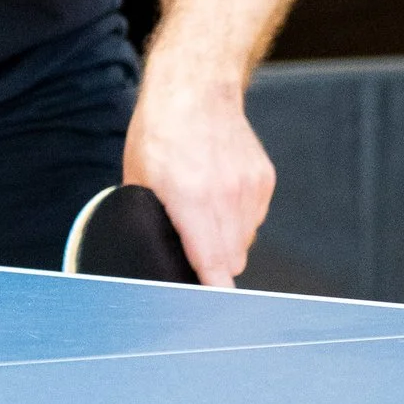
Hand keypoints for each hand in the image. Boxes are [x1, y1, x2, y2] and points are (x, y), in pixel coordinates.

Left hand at [122, 68, 273, 287]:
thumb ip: (149, 220)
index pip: (212, 263)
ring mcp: (249, 188)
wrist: (197, 89)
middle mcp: (226, 197)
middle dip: (212, 265)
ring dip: (226, 241)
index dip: (213, 294)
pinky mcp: (264, 180)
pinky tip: (219, 196)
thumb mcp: (139, 179)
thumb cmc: (158, 132)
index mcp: (191, 199)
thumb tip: (148, 253)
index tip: (213, 314)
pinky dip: (239, 218)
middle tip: (191, 251)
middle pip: (230, 261)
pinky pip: (253, 218)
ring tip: (203, 214)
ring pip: (244, 242)